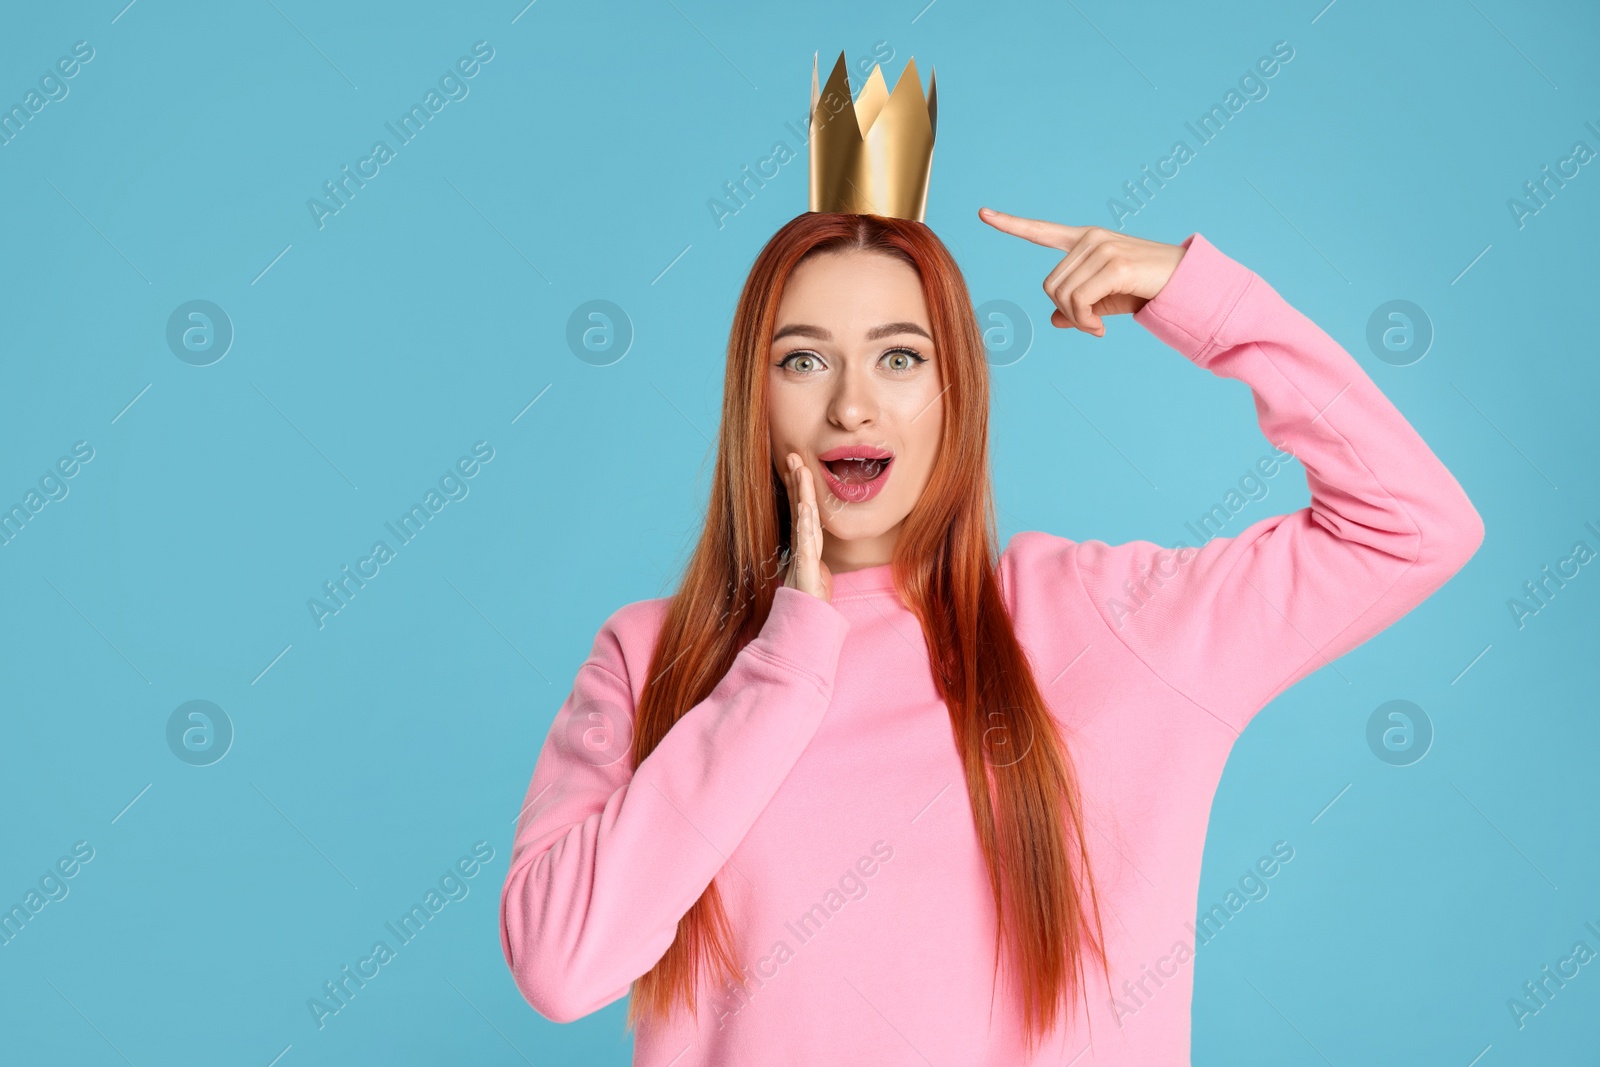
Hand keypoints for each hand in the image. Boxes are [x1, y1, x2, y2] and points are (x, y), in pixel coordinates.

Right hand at [780, 453, 832, 602]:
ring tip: (799, 470)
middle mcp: (802, 543)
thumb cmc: (812, 594)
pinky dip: (806, 522)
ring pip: (803, 516)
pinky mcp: (806, 566)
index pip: (801, 507)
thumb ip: (813, 550)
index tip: (794, 464)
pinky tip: (806, 506)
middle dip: (796, 480)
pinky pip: (807, 540)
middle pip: (800, 505)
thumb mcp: (815, 566)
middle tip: (792, 456)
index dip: (797, 486)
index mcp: (805, 541)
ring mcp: (803, 552)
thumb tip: (813, 535)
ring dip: (801, 492)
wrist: (808, 618)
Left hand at [978, 208, 1185, 336]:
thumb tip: (1054, 319)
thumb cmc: (1145, 288)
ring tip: (1097, 326)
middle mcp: (1090, 239)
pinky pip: (1079, 303)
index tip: (982, 212)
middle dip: (1066, 312)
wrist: (1185, 283)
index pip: (1041, 231)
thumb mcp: (1105, 299)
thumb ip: (1078, 306)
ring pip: (1062, 296)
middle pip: (1049, 285)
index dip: (1010, 224)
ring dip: (1077, 321)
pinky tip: (1100, 328)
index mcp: (1084, 240)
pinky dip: (1085, 322)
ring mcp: (1102, 248)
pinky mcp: (1113, 264)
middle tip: (1089, 325)